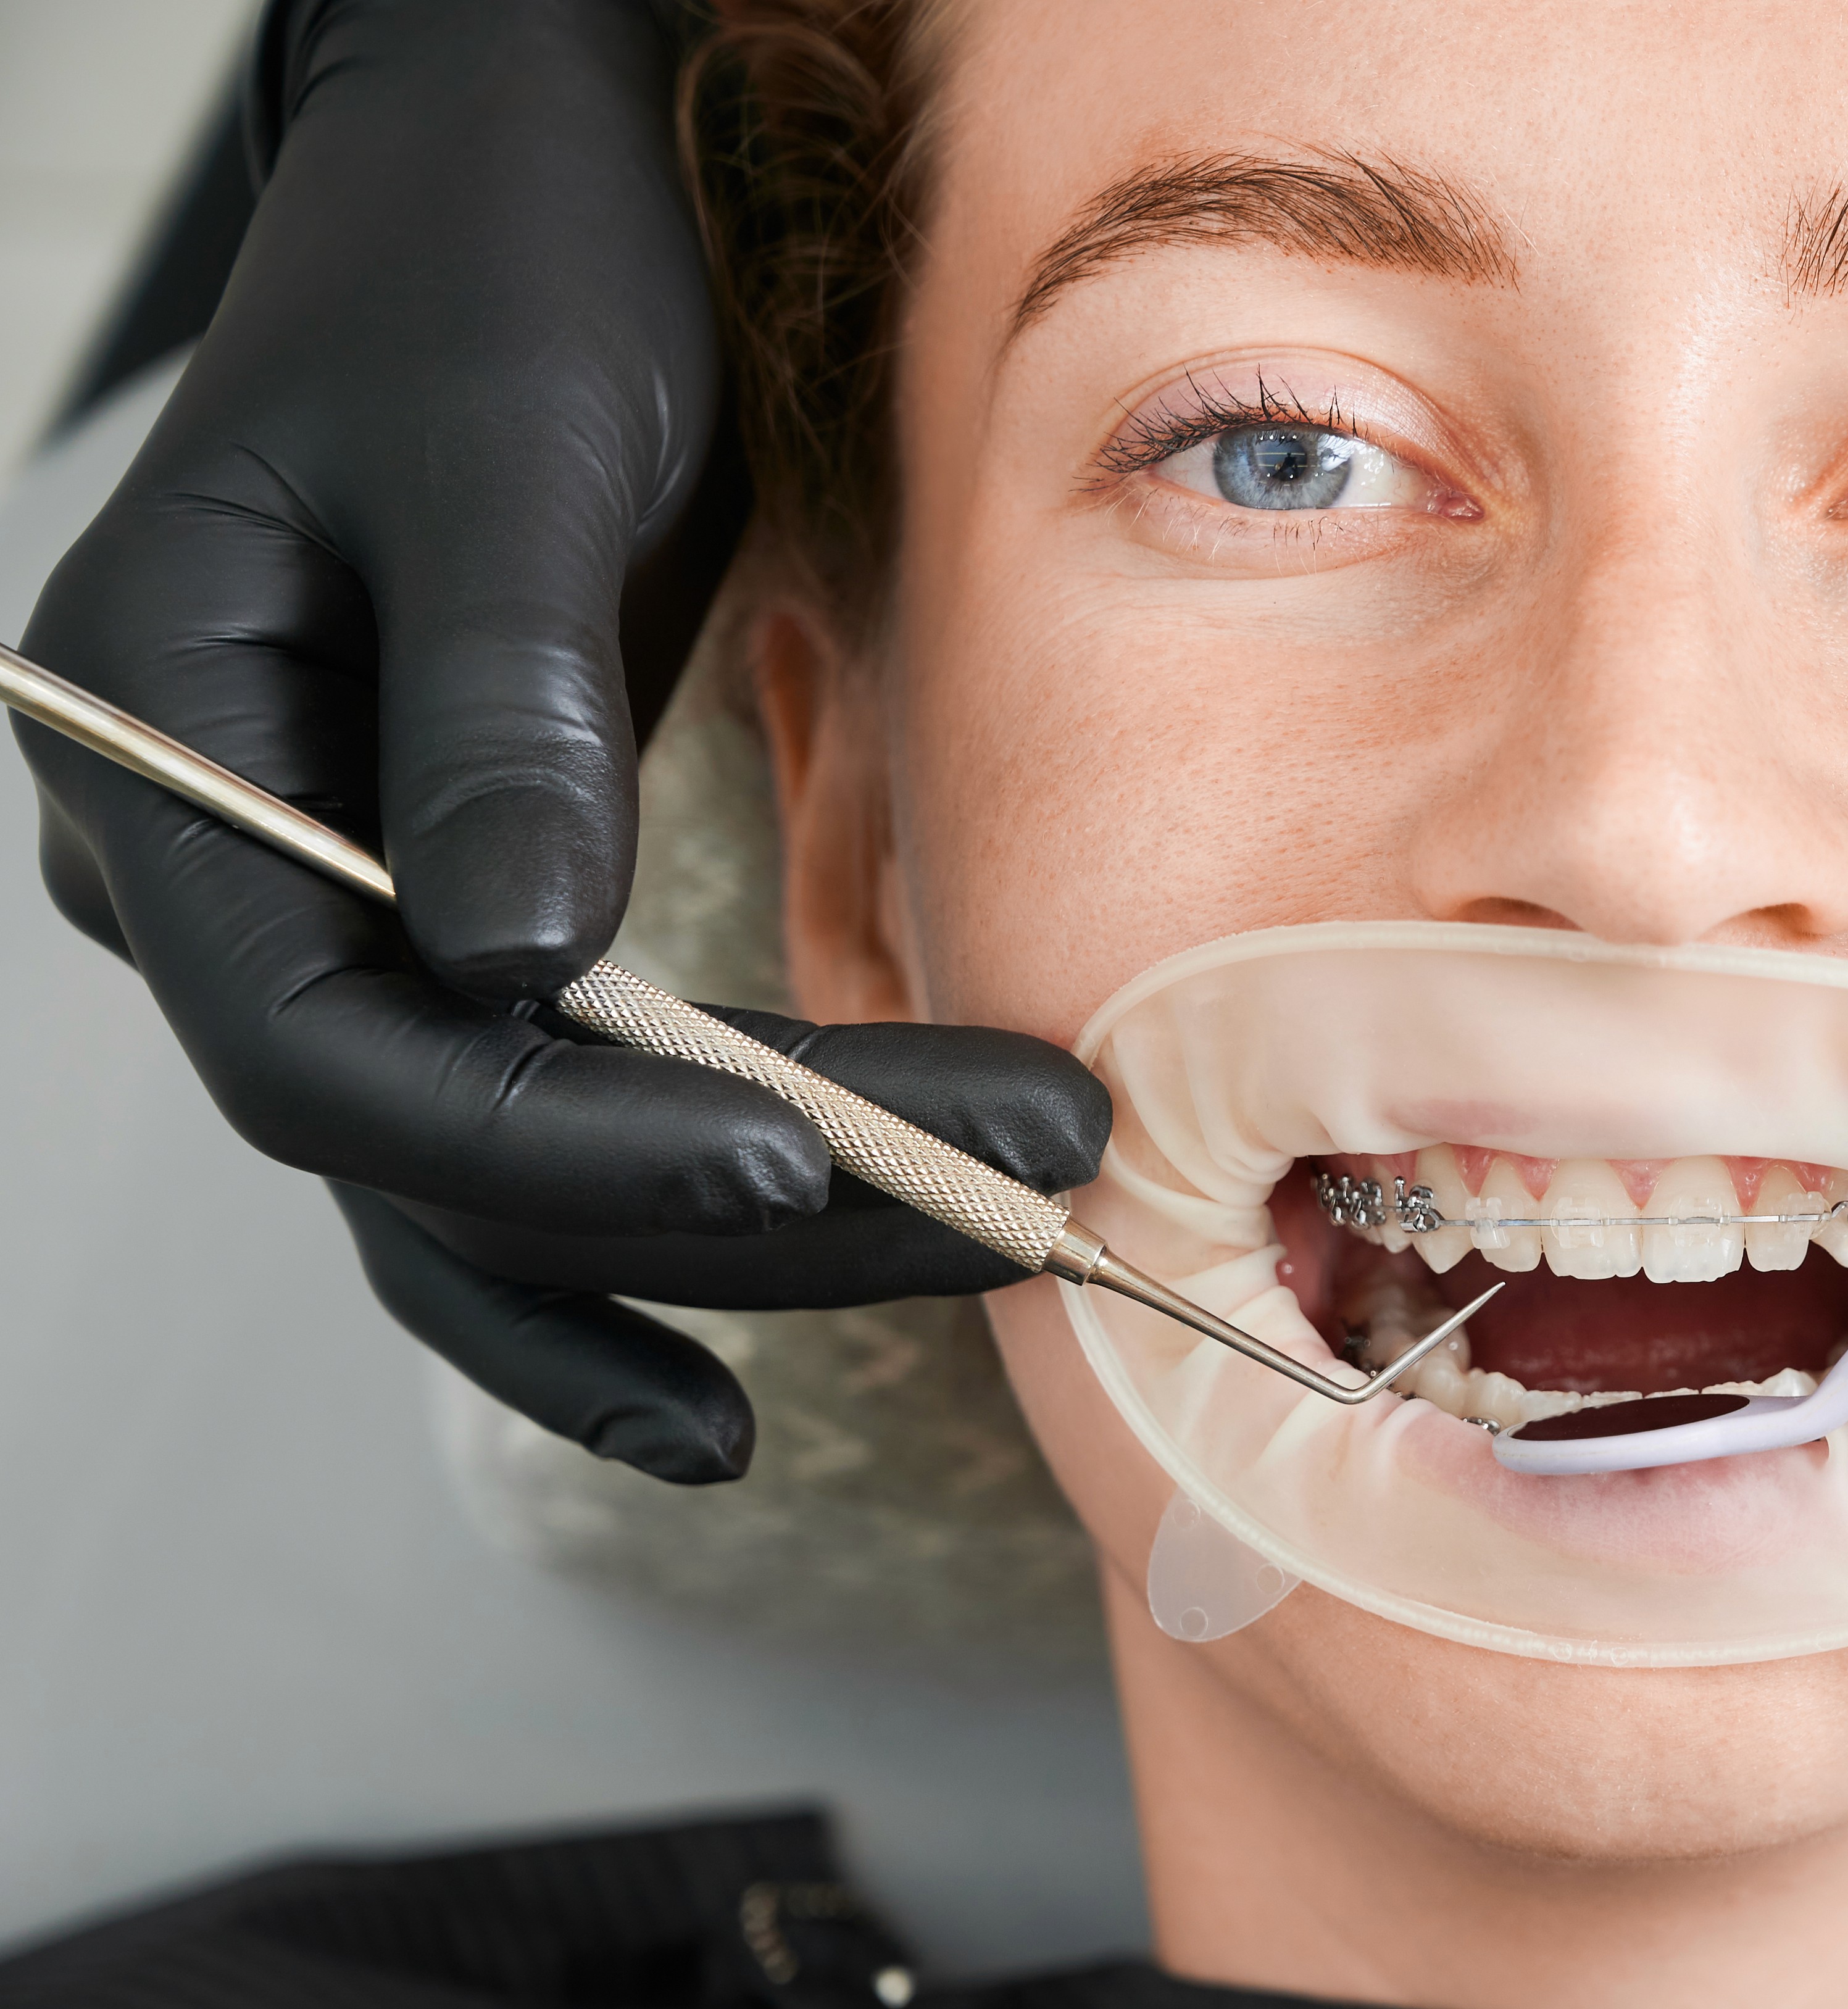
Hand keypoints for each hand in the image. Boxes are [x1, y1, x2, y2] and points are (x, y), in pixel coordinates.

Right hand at [18, 0, 1108, 1481]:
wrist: (508, 166)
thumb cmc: (495, 260)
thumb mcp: (512, 453)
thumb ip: (503, 706)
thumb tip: (518, 969)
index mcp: (163, 755)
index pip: (337, 1055)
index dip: (569, 1149)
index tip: (806, 1162)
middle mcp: (207, 873)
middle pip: (441, 1149)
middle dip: (730, 1209)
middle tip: (1015, 1207)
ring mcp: (320, 908)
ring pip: (498, 1175)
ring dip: (740, 1246)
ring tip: (982, 1262)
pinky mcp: (447, 909)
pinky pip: (528, 1122)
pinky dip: (653, 1225)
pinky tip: (760, 1336)